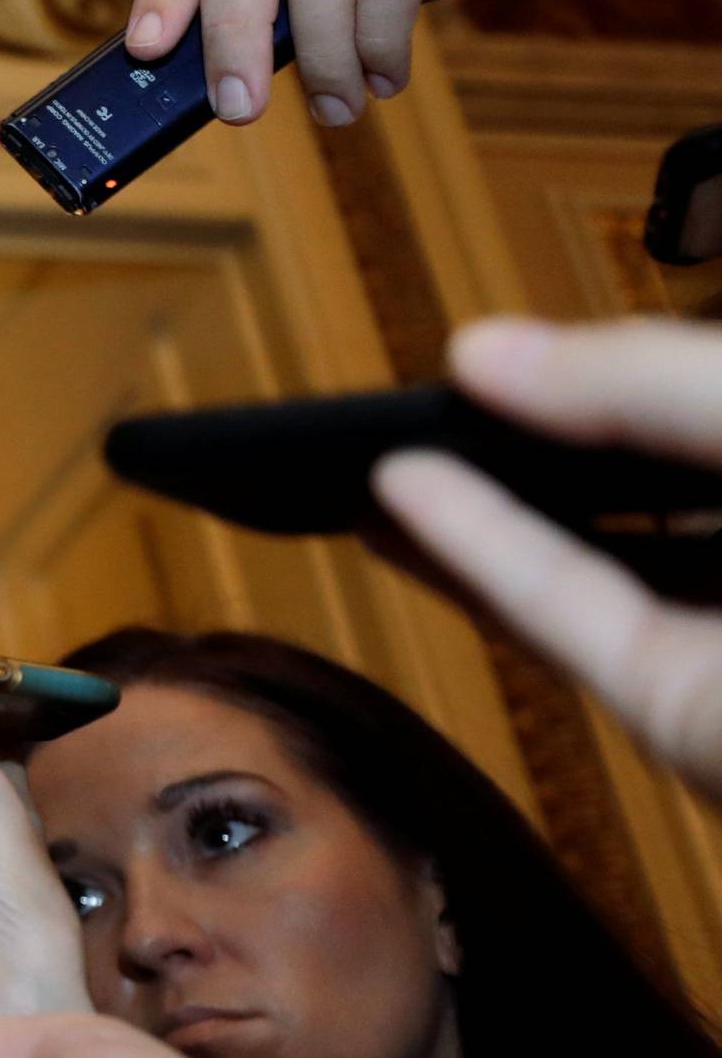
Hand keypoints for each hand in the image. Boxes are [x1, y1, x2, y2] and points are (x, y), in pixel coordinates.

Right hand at [375, 316, 721, 802]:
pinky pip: (569, 618)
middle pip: (632, 485)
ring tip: (367, 456)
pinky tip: (394, 502)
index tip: (502, 338)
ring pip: (587, 558)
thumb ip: (638, 379)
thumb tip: (475, 354)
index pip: (689, 398)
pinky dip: (476, 556)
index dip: (600, 366)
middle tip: (425, 400)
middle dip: (526, 441)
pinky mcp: (680, 719)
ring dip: (470, 507)